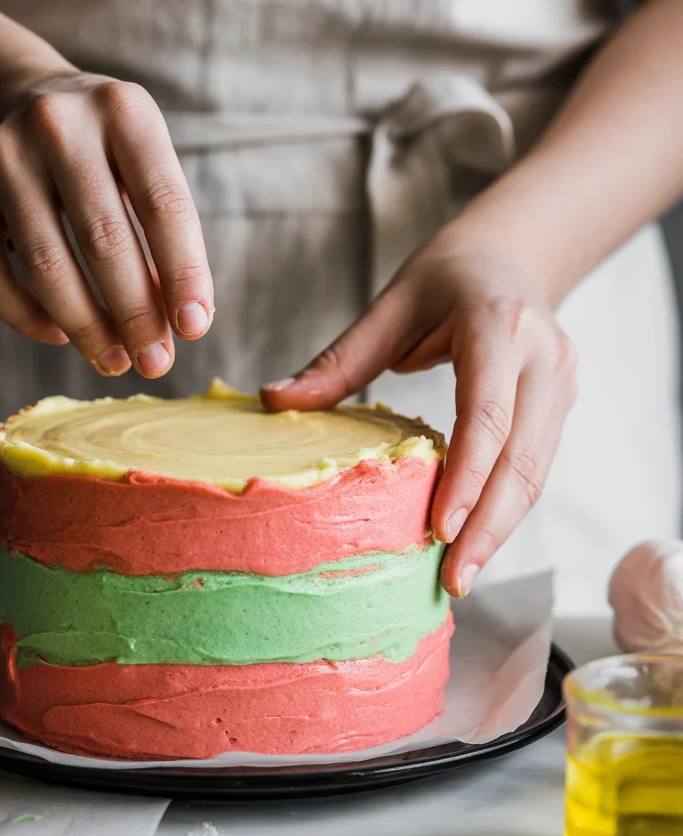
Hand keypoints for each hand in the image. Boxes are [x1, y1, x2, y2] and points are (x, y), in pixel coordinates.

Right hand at [0, 73, 213, 376]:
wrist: (14, 100)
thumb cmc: (103, 154)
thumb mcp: (144, 169)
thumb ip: (165, 237)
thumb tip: (178, 324)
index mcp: (123, 111)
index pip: (163, 205)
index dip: (183, 274)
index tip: (194, 330)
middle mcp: (57, 123)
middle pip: (103, 240)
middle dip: (135, 314)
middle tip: (155, 362)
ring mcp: (0, 154)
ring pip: (45, 265)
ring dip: (86, 327)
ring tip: (114, 361)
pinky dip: (27, 318)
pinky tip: (61, 337)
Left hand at [261, 247, 577, 597]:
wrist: (513, 254)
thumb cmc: (446, 277)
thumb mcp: (391, 305)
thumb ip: (340, 359)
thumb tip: (275, 400)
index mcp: (499, 325)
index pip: (488, 412)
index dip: (468, 475)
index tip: (442, 530)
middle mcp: (545, 358)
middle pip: (523, 458)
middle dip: (490, 526)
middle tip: (456, 580)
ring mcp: (561, 383)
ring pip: (537, 472)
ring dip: (502, 530)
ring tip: (463, 576)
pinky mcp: (561, 405)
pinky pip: (535, 468)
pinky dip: (505, 509)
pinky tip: (476, 543)